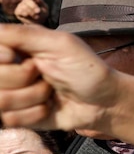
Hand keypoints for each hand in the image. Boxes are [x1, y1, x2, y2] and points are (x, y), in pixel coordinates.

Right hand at [0, 25, 116, 131]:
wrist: (103, 102)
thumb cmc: (86, 68)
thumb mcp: (60, 44)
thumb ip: (24, 35)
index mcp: (17, 47)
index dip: (2, 56)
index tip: (15, 56)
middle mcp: (10, 69)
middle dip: (24, 77)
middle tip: (44, 74)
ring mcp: (12, 93)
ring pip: (1, 99)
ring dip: (34, 96)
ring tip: (50, 91)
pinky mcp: (17, 116)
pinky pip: (11, 119)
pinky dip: (36, 113)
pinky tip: (49, 107)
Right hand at [14, 0, 48, 25]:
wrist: (38, 23)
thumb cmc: (42, 14)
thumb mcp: (44, 8)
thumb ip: (40, 2)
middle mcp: (25, 0)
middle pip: (26, 0)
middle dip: (33, 6)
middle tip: (38, 11)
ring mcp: (20, 6)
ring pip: (23, 6)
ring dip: (30, 11)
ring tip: (36, 16)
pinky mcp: (17, 11)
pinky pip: (19, 11)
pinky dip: (25, 13)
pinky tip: (28, 15)